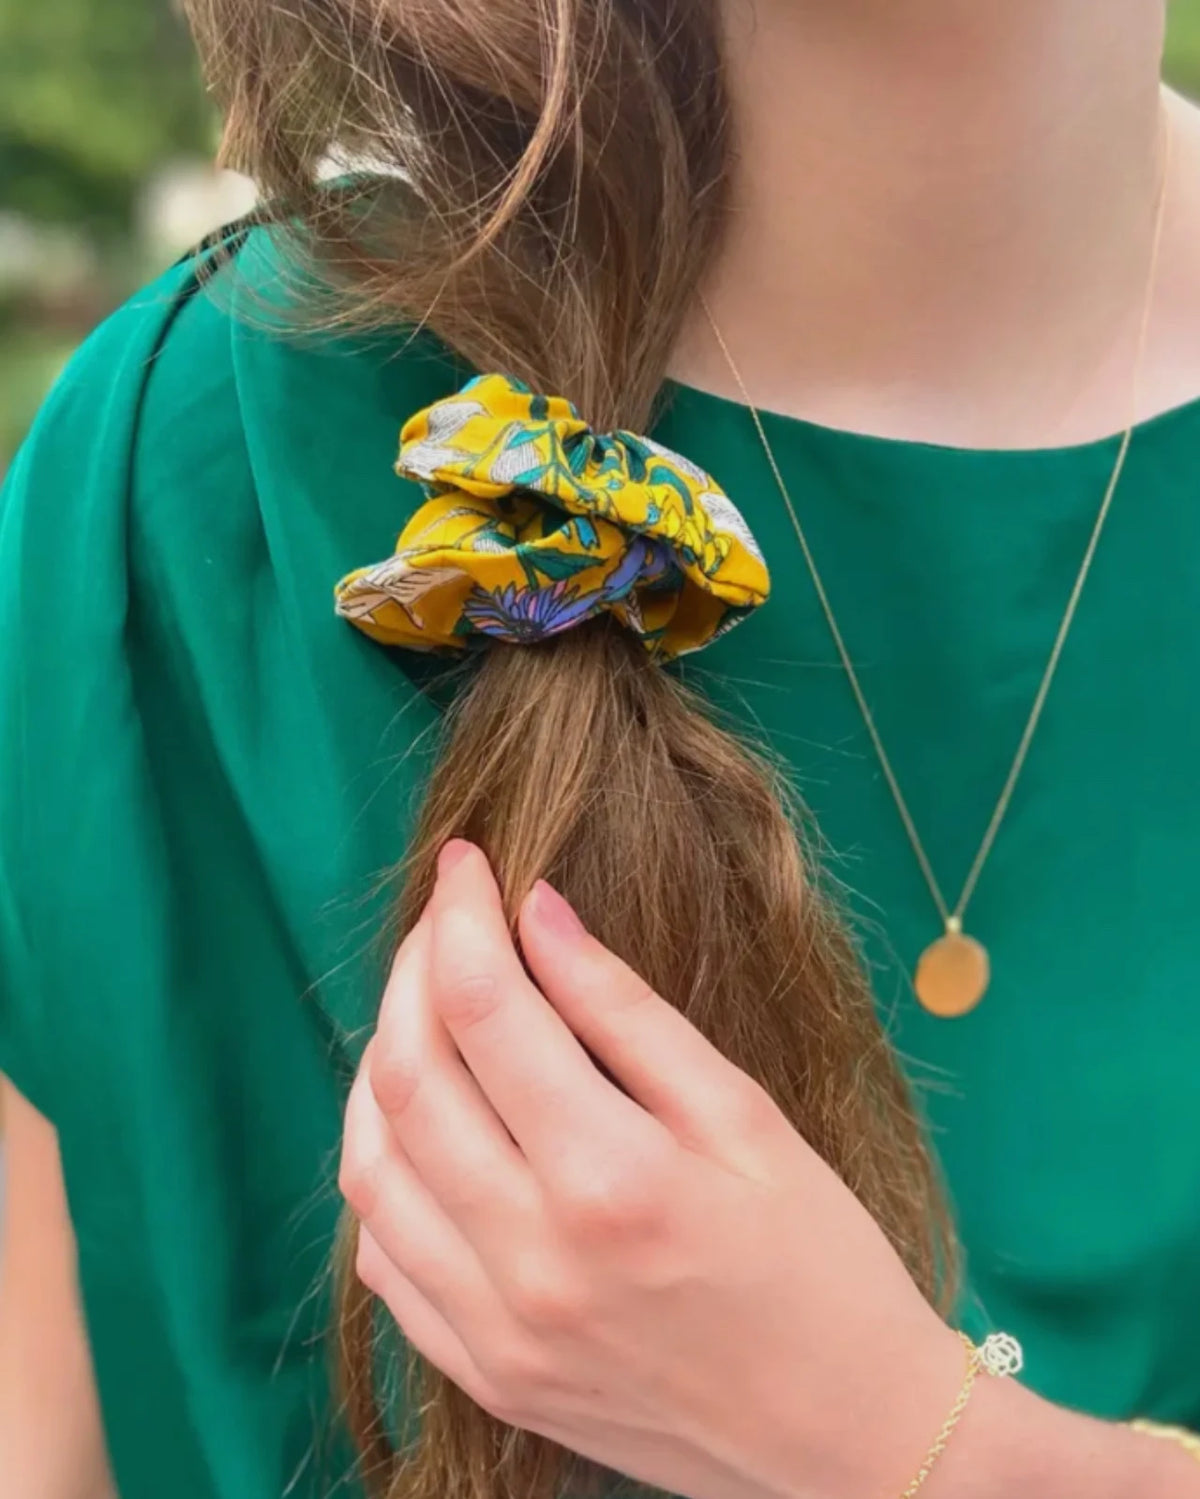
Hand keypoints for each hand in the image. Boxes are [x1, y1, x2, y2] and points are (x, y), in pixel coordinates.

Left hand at [339, 839, 965, 1498]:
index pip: (485, 1007)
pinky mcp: (482, 1375)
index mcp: (609, 1178)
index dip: (462, 916)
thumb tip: (539, 910)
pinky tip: (420, 1125)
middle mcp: (530, 1259)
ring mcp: (493, 1330)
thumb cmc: (821, 1262)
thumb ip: (627, 1011)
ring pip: (369, 1165)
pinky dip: (380, 1171)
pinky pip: (382, 1259)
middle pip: (410, 1074)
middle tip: (446, 920)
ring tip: (421, 1008)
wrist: (846, 1438)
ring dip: (378, 1064)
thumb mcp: (744, 1117)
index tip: (466, 862)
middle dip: (413, 970)